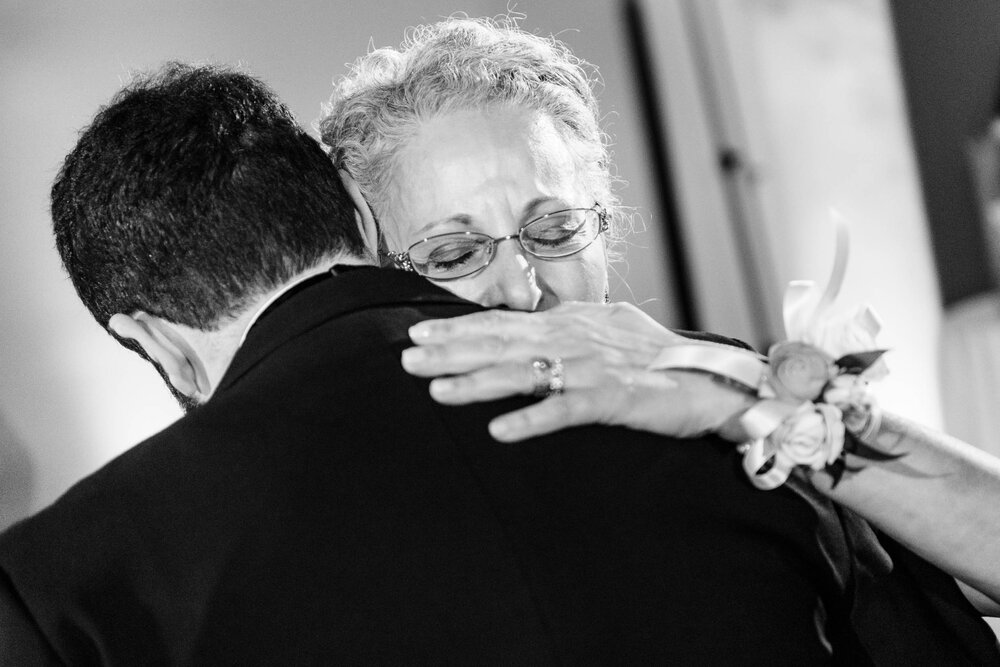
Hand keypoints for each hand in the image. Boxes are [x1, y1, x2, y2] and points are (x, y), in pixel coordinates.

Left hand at [401, 302, 755, 441]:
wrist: (713, 377)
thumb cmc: (657, 358)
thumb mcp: (606, 330)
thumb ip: (567, 326)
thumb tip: (534, 320)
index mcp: (568, 323)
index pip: (502, 323)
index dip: (458, 328)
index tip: (417, 332)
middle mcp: (573, 338)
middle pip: (501, 343)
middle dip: (450, 350)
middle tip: (406, 357)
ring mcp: (591, 367)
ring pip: (523, 373)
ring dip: (476, 382)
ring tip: (435, 391)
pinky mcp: (613, 398)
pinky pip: (565, 410)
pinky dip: (531, 419)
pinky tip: (499, 431)